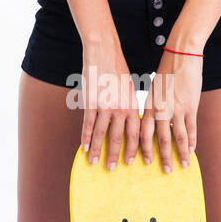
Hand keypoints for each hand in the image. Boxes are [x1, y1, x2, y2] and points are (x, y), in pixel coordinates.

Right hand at [79, 38, 141, 170]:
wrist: (104, 51)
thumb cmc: (116, 68)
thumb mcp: (128, 88)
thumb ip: (127, 106)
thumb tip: (126, 121)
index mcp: (133, 105)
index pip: (136, 133)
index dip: (134, 149)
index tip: (132, 162)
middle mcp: (122, 108)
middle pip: (119, 138)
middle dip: (116, 156)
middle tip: (113, 170)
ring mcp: (106, 105)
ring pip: (102, 134)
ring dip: (98, 151)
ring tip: (95, 163)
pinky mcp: (91, 102)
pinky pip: (88, 124)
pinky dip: (86, 138)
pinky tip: (84, 148)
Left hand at [140, 47, 201, 172]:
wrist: (181, 54)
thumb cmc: (166, 70)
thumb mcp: (154, 89)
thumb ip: (153, 106)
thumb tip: (153, 120)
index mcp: (148, 105)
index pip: (143, 133)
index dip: (143, 149)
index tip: (144, 161)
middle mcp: (160, 109)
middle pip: (159, 139)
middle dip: (162, 157)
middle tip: (165, 171)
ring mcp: (176, 108)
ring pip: (177, 137)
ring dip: (179, 154)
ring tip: (181, 166)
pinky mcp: (190, 105)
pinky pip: (191, 128)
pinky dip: (192, 141)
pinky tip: (192, 150)